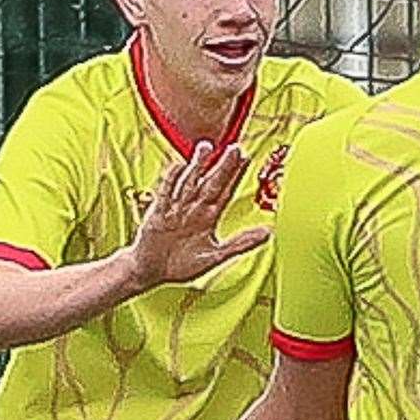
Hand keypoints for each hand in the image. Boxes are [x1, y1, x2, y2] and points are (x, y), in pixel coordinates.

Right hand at [126, 141, 268, 289]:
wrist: (152, 270)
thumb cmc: (182, 265)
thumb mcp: (216, 256)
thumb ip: (241, 243)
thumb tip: (268, 233)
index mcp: (208, 218)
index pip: (225, 191)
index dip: (235, 175)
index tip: (246, 158)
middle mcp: (194, 209)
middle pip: (210, 183)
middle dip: (222, 166)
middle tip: (235, 148)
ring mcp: (176, 209)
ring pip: (189, 183)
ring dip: (197, 166)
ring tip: (206, 148)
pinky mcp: (158, 213)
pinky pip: (165, 194)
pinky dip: (171, 181)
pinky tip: (178, 166)